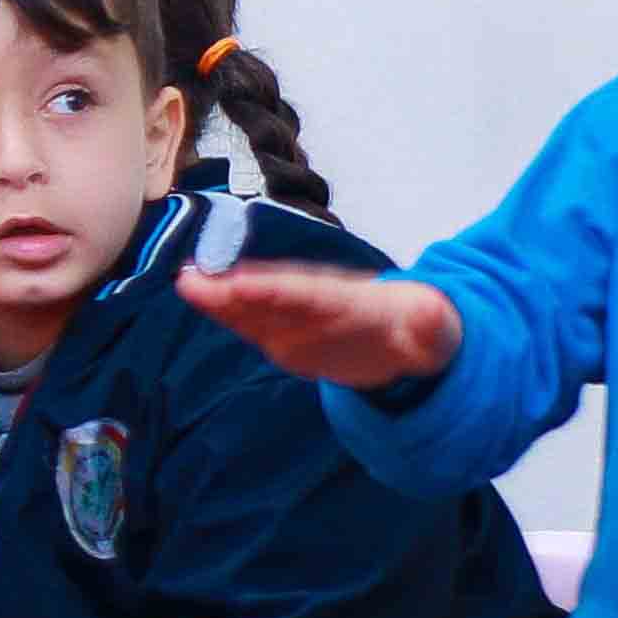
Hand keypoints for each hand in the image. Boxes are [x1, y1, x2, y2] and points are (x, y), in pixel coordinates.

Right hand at [178, 261, 458, 390]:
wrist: (405, 336)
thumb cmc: (418, 330)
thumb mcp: (432, 328)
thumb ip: (427, 324)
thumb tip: (428, 316)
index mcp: (348, 301)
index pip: (308, 295)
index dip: (276, 292)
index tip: (243, 286)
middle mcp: (315, 302)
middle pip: (271, 294)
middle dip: (235, 289)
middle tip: (194, 280)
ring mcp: (297, 316)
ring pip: (254, 305)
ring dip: (220, 297)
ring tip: (186, 284)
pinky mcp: (284, 335)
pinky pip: (252, 323)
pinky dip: (225, 312)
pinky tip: (197, 297)